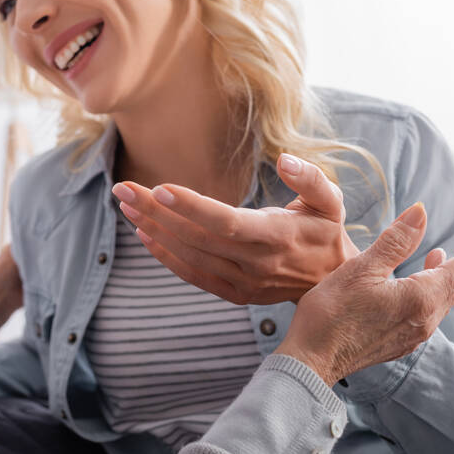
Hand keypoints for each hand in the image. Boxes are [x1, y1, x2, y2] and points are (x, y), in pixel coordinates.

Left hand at [112, 154, 357, 304]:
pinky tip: (143, 234)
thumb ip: (309, 178)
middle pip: (197, 237)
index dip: (192, 207)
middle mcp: (256, 264)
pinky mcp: (233, 294)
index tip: (160, 187)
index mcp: (277, 237)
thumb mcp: (331, 201)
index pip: (226, 222)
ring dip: (154, 230)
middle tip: (122, 188)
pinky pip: (192, 275)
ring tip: (126, 205)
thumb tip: (285, 159)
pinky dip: (165, 256)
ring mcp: (243, 283)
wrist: (330, 284)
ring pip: (189, 256)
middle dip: (156, 211)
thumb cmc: (327, 232)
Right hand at [278, 202, 453, 385]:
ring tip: (439, 258)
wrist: (311, 360)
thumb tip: (421, 212)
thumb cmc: (332, 312)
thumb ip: (396, 240)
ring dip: (445, 278)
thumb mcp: (362, 268)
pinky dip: (429, 294)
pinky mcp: (398, 344)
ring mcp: (413, 336)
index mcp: (422, 298)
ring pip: (441, 302)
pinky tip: (412, 287)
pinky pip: (426, 315)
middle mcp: (425, 320)